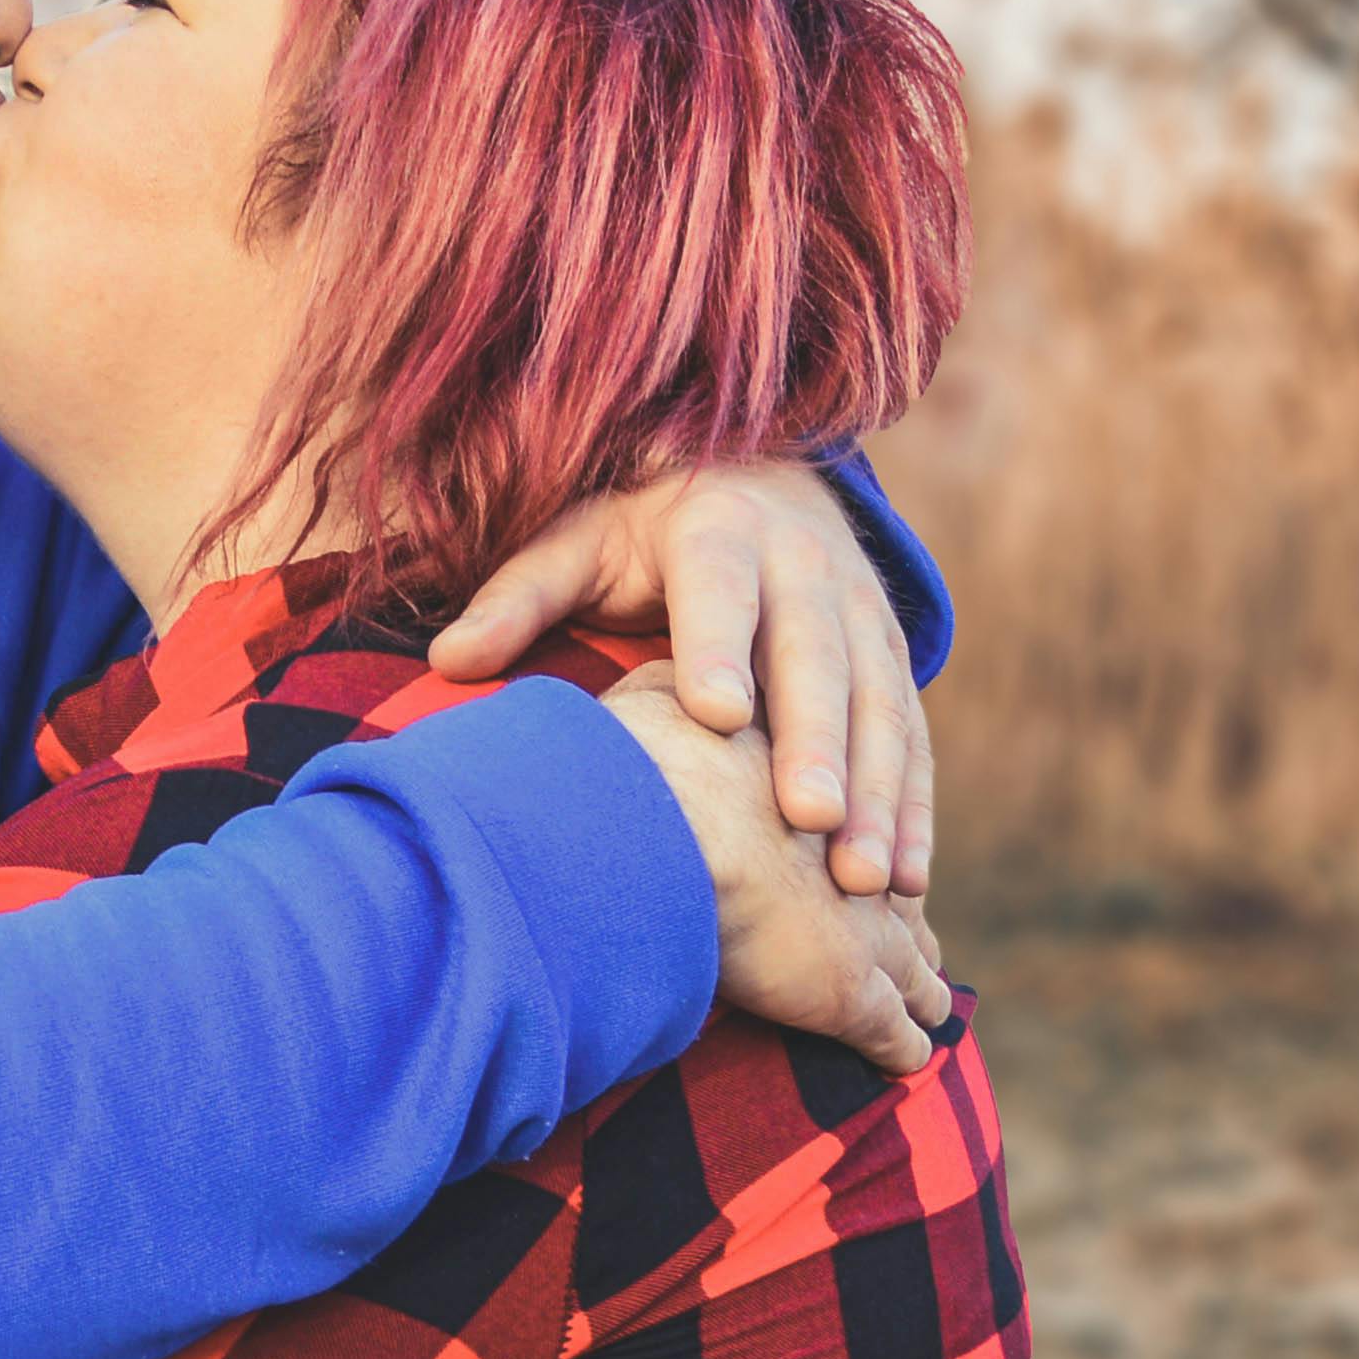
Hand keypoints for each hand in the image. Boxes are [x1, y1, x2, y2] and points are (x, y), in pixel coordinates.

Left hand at [429, 459, 931, 896]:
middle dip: (819, 741)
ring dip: (877, 793)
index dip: (719, 648)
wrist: (762, 479)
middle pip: (816, 658)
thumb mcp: (578, 542)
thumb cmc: (643, 530)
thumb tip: (447, 659)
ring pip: (879, 706)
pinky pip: (912, 736)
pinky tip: (904, 879)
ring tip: (865, 878)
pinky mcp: (892, 658)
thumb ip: (519, 596)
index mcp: (720, 531)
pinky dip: (911, 806)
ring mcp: (861, 614)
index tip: (719, 716)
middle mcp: (806, 567)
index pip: (720, 590)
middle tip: (810, 822)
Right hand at [595, 665, 950, 1076]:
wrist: (662, 827)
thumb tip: (671, 687)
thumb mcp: (664, 693)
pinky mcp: (853, 992)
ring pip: (913, 963)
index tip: (862, 864)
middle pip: (893, 888)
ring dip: (919, 986)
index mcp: (818, 779)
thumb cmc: (645, 761)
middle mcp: (857, 845)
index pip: (856, 809)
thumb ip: (677, 684)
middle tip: (919, 939)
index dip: (857, 838)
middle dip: (901, 915)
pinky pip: (895, 1028)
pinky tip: (906, 1058)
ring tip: (930, 1008)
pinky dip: (903, 1045)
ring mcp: (865, 923)